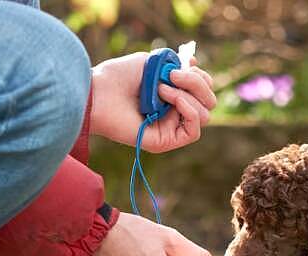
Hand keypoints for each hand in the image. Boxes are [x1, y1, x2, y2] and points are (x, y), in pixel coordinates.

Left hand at [89, 52, 217, 153]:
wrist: (98, 93)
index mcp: (173, 95)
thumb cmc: (119, 77)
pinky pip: (193, 131)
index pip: (204, 90)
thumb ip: (177, 64)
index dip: (200, 77)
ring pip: (204, 114)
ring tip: (161, 88)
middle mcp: (174, 112)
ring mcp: (170, 127)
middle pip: (209, 102)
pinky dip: (188, 110)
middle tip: (173, 74)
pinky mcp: (165, 141)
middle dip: (197, 84)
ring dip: (188, 95)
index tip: (185, 64)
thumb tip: (196, 66)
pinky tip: (170, 99)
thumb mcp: (153, 62)